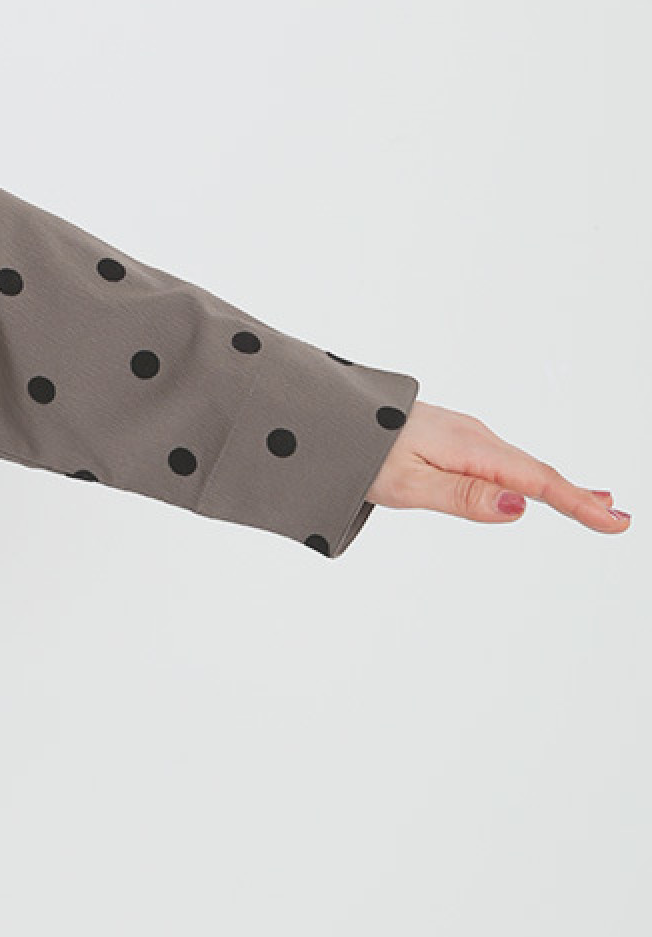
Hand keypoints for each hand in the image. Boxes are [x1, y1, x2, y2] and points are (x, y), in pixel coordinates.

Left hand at [367, 400, 631, 534]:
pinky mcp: (446, 435)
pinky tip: (531, 482)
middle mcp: (470, 435)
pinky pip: (497, 457)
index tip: (615, 522)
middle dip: (576, 494)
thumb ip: (463, 497)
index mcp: (466, 448)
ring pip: (515, 463)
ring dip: (554, 483)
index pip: (534, 481)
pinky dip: (525, 472)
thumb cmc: (354, 453)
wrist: (318, 415)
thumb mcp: (405, 484)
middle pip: (532, 471)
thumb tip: (520, 508)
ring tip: (591, 502)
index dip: (577, 503)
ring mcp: (460, 433)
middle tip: (618, 518)